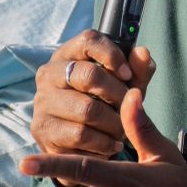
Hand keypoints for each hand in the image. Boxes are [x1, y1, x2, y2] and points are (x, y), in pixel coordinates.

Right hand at [32, 30, 155, 162]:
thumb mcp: (126, 87)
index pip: (88, 40)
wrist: (84, 146)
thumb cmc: (106, 106)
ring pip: (87, 109)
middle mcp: (50, 73)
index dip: (113, 55)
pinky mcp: (43, 129)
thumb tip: (143, 53)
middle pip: (89, 75)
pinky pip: (81, 134)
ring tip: (122, 130)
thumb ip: (138, 70)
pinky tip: (111, 144)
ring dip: (114, 123)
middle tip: (129, 109)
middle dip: (118, 95)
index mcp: (69, 54)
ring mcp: (42, 101)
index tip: (128, 75)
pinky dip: (104, 142)